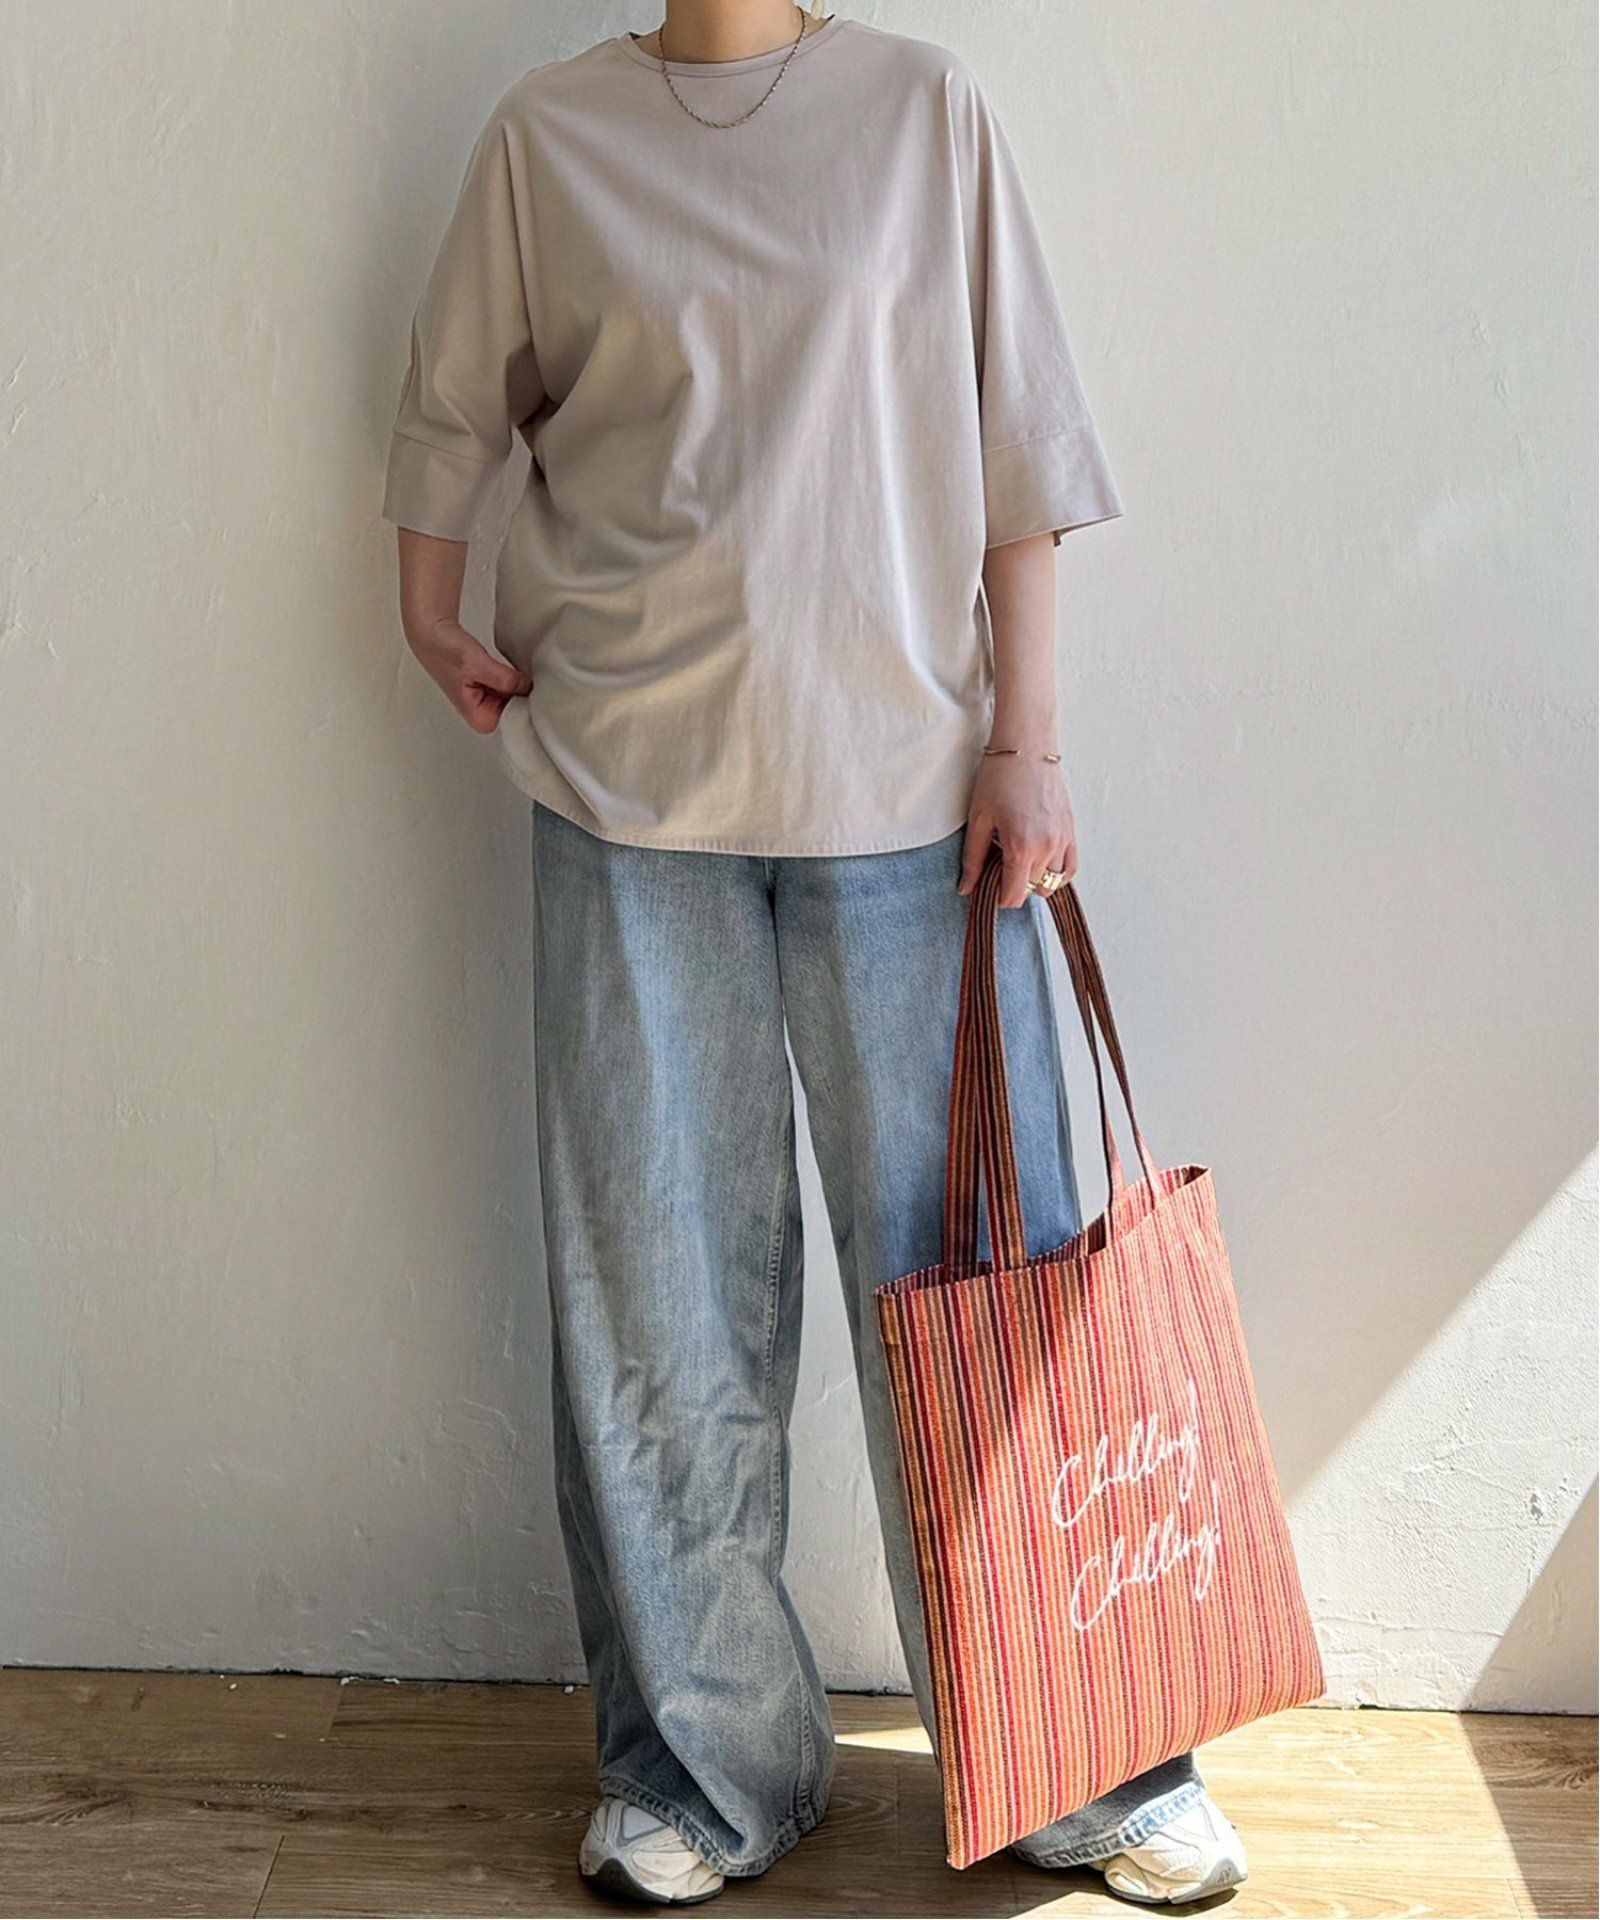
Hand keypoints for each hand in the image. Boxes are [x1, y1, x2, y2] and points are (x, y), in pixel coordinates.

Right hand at [405, 616, 531, 734]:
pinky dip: (517, 679)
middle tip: (535, 679)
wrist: (432, 633)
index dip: (528, 704)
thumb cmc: (444, 650)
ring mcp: (489, 702)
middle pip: (519, 711)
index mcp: (479, 718)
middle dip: (526, 694)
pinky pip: (513, 688)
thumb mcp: (477, 664)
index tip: (539, 691)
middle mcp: (484, 714)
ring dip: (521, 685)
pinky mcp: (492, 689)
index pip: (516, 720)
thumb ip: (503, 679)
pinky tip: (517, 671)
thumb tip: (528, 687)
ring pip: (517, 698)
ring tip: (522, 672)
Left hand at [957, 752, 1078, 908]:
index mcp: (1021, 847)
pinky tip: (1039, 862)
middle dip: (1012, 885)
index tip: (986, 885)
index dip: (996, 897)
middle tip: (997, 863)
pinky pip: (1069, 869)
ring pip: (1050, 883)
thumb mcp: (978, 819)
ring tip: (1017, 857)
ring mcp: (1063, 840)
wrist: (1027, 747)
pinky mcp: (1071, 831)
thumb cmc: (999, 777)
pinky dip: (1056, 874)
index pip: (1013, 896)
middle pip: (1030, 891)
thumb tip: (967, 888)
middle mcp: (1046, 848)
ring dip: (1032, 879)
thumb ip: (973, 859)